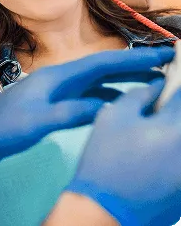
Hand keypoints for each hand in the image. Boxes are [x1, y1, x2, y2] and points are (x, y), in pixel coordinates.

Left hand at [0, 46, 172, 164]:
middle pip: (106, 68)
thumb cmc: (4, 124)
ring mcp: (62, 90)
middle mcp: (63, 78)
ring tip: (156, 83)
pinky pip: (94, 94)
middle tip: (168, 65)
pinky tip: (126, 102)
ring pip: (102, 80)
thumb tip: (105, 107)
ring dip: (127, 79)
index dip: (133, 58)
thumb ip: (67, 113)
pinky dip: (114, 94)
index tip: (162, 55)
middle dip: (136, 65)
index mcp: (59, 76)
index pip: (102, 63)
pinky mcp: (59, 102)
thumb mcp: (35, 121)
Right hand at [66, 78, 180, 225]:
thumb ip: (139, 95)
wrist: (106, 209)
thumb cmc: (106, 158)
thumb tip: (157, 85)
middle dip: (174, 109)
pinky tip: (154, 153)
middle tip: (159, 108)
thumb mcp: (112, 117)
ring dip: (173, 128)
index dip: (179, 76)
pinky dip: (172, 149)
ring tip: (154, 130)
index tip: (175, 69)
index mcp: (175, 126)